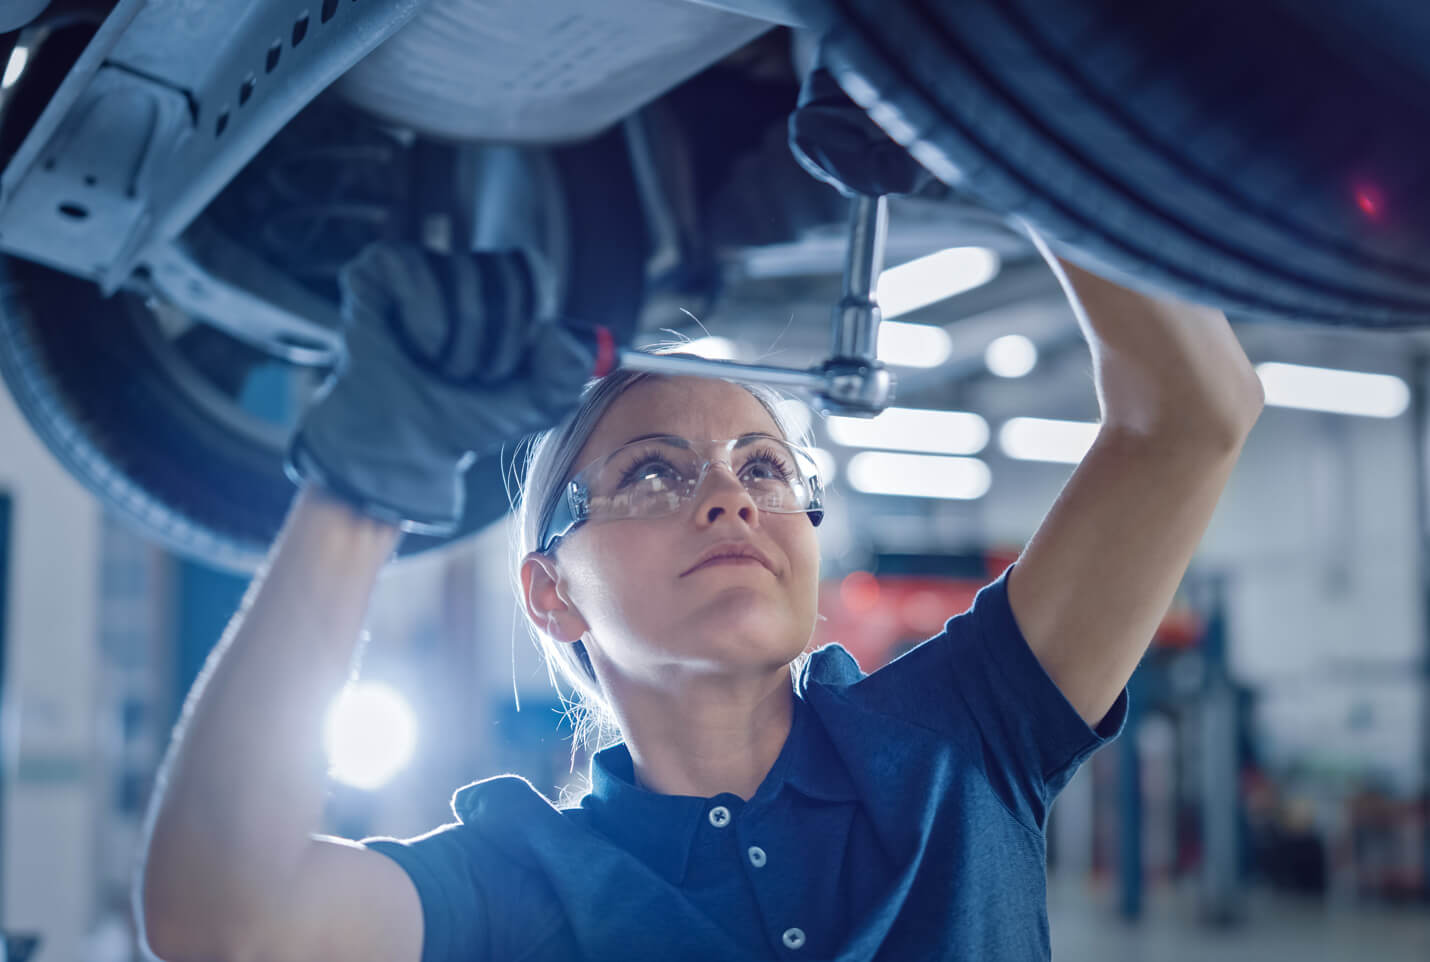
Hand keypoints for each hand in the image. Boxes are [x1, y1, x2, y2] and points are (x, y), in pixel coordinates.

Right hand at [286, 241, 594, 534]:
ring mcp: (420, 265)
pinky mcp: (376, 269)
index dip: (527, 324)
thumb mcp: (537, 404)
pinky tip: (414, 346)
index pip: (534, 272)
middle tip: (471, 375)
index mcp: (506, 291)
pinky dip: (425, 320)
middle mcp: (464, 271)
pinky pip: (415, 268)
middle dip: (495, 342)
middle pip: (505, 276)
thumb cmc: (467, 418)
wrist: (404, 446)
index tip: (509, 367)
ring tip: (439, 367)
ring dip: (457, 342)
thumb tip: (556, 331)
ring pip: (463, 274)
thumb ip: (568, 373)